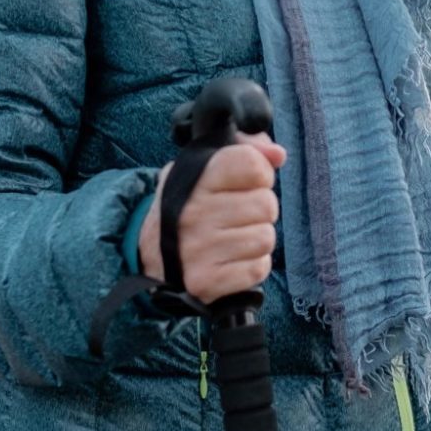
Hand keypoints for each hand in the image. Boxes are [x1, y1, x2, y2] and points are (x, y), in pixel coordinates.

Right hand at [138, 130, 284, 305]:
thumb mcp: (204, 168)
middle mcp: (193, 212)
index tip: (247, 181)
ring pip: (266, 238)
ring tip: (233, 238)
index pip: (251, 163)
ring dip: (256, 239)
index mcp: (194, 178)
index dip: (260, 173)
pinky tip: (231, 260)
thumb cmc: (189, 206)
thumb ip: (245, 150)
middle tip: (237, 215)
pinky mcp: (206, 281)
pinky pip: (259, 268)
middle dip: (259, 211)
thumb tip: (278, 155)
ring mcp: (198, 249)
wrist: (153, 257)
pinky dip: (252, 266)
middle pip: (266, 204)